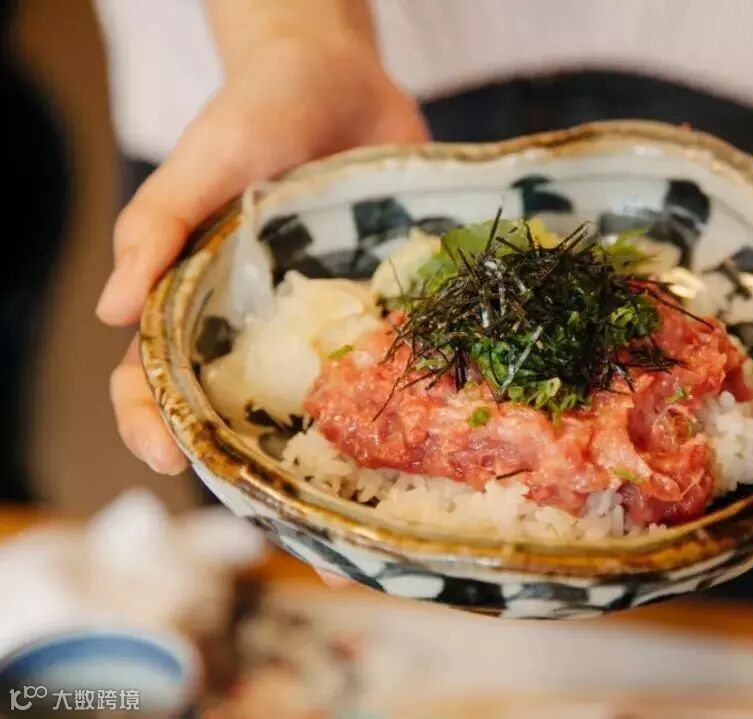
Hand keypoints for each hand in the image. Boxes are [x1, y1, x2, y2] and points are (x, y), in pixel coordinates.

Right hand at [97, 37, 428, 473]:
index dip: (150, 420)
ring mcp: (320, 314)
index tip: (167, 460)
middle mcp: (255, 318)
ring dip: (331, 444)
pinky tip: (420, 426)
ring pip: (316, 395)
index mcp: (194, 293)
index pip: (152, 372)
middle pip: (237, 404)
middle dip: (248, 458)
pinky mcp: (376, 299)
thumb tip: (109, 310)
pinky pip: (382, 352)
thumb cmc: (256, 109)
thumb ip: (157, 225)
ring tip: (358, 495)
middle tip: (283, 506)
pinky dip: (394, 388)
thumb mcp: (203, 159)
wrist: (342, 74)